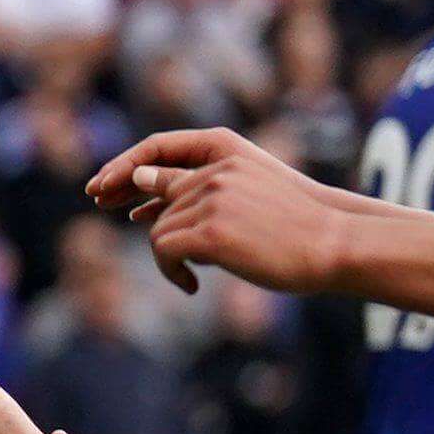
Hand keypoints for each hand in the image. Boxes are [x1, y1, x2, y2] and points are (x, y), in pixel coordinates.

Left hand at [85, 127, 355, 297]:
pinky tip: (192, 286)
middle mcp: (215, 168)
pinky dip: (171, 271)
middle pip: (158, 197)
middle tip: (154, 248)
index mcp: (226, 148)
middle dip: (152, 223)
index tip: (100, 190)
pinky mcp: (210, 232)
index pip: (157, 149)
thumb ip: (201, 190)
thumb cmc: (297, 225)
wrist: (333, 242)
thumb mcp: (248, 193)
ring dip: (171, 256)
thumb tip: (139, 208)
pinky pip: (164, 250)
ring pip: (159, 229)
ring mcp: (212, 198)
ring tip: (193, 274)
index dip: (123, 169)